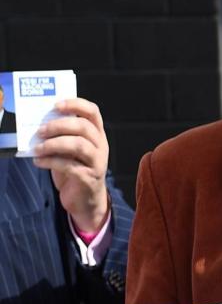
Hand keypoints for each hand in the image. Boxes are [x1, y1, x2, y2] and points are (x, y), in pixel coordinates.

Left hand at [32, 98, 109, 232]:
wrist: (86, 199)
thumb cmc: (76, 169)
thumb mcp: (72, 150)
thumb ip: (63, 136)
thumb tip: (40, 125)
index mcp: (97, 135)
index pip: (93, 112)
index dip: (76, 104)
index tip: (56, 106)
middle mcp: (101, 146)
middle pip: (84, 127)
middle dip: (59, 126)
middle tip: (40, 130)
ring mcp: (97, 162)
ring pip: (79, 145)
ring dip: (54, 144)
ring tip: (38, 148)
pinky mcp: (89, 178)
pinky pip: (69, 165)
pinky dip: (50, 162)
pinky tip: (39, 162)